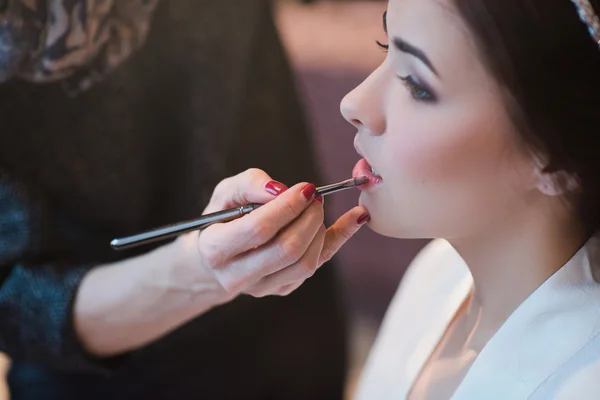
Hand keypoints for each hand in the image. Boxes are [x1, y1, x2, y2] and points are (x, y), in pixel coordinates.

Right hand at [177, 168, 368, 302]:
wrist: (217, 256)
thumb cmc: (222, 219)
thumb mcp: (225, 194)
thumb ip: (249, 184)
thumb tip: (280, 190)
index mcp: (215, 249)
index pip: (259, 229)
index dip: (288, 206)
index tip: (306, 188)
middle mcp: (237, 275)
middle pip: (287, 250)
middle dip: (309, 218)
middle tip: (315, 197)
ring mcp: (262, 287)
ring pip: (305, 263)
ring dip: (321, 230)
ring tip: (316, 208)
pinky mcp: (282, 289)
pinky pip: (318, 265)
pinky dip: (339, 239)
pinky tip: (354, 218)